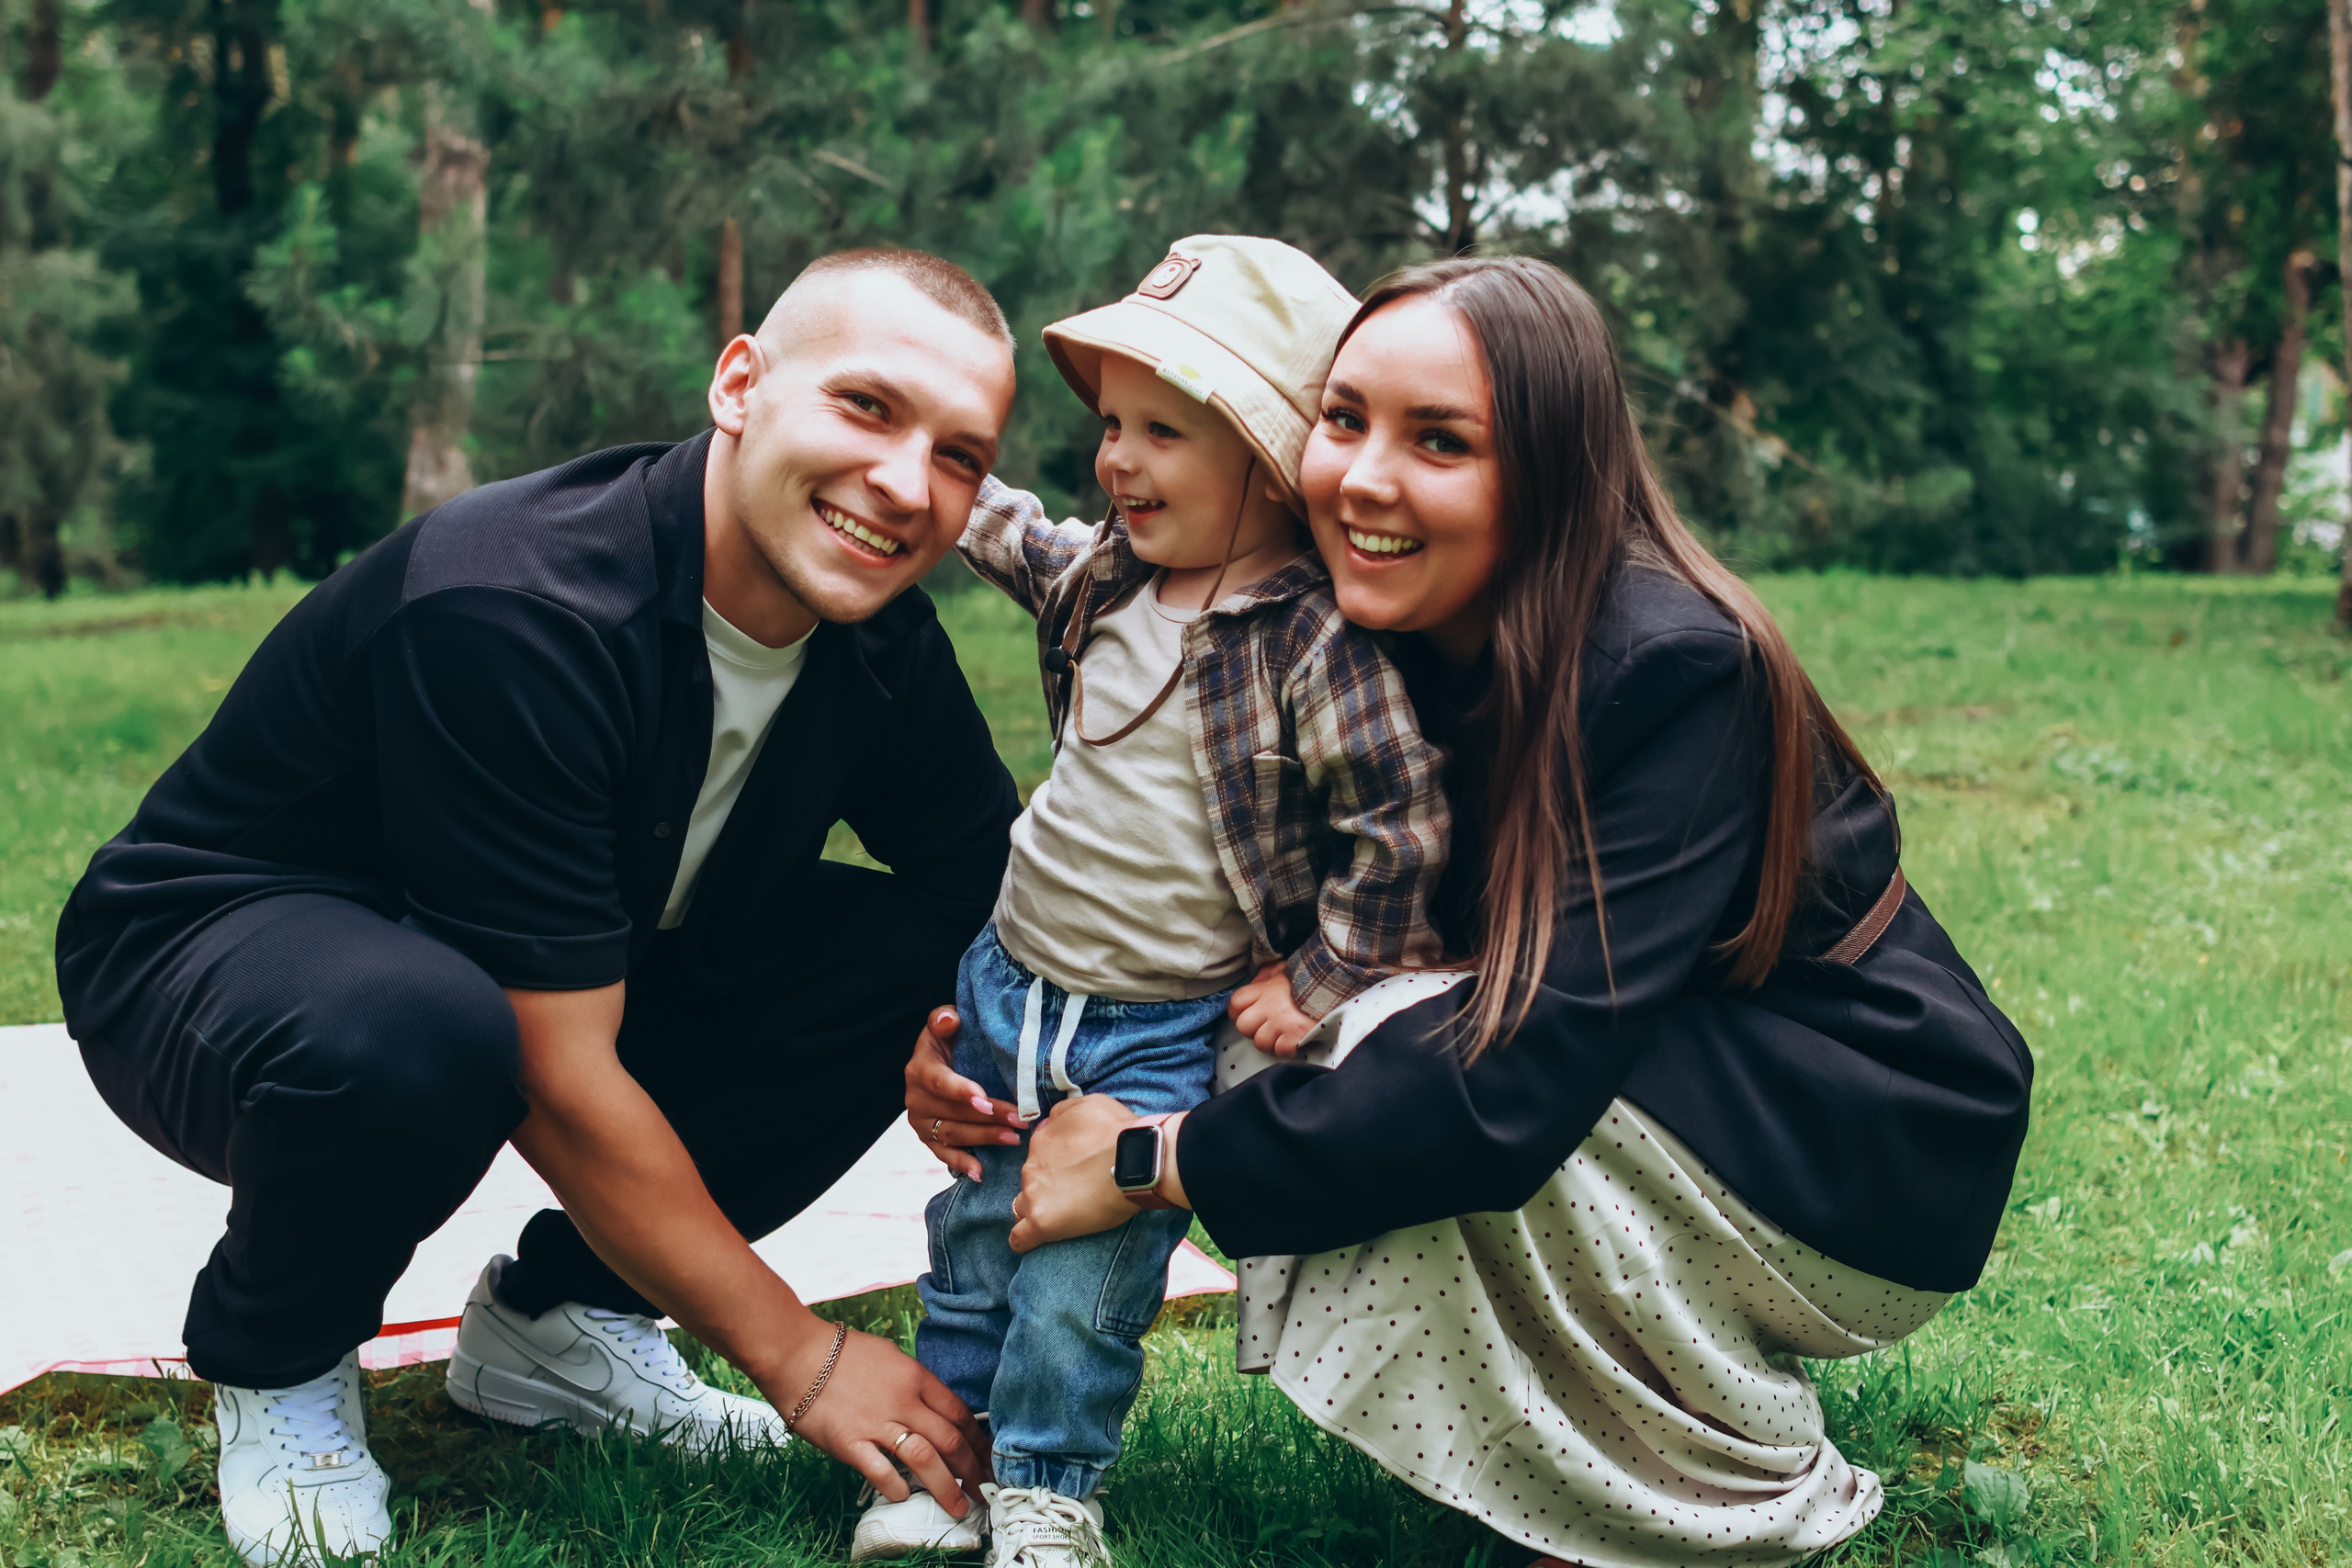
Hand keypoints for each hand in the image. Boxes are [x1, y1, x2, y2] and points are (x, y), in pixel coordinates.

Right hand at [780, 1323, 988, 1515]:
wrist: (797, 1355)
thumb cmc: (842, 1354)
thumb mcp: (890, 1357)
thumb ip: (913, 1383)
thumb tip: (932, 1407)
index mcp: (915, 1378)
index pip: (959, 1413)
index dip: (978, 1440)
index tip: (986, 1458)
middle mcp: (903, 1401)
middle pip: (949, 1440)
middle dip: (971, 1469)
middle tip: (981, 1489)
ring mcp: (877, 1423)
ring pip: (924, 1459)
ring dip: (946, 1487)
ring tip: (958, 1507)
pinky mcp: (850, 1442)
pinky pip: (880, 1471)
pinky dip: (896, 1487)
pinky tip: (904, 1497)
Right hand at [904, 1006, 1022, 1180]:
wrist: (938, 1060)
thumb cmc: (949, 1040)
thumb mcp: (944, 1023)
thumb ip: (944, 1019)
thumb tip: (949, 1020)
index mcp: (920, 1069)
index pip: (940, 1082)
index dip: (961, 1091)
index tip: (985, 1099)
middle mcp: (915, 1098)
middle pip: (953, 1112)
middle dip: (988, 1118)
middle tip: (1019, 1120)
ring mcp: (921, 1121)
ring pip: (952, 1134)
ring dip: (984, 1138)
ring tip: (1013, 1139)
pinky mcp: (928, 1138)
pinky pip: (943, 1154)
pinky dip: (961, 1164)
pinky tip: (980, 1172)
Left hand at [1010, 1094, 1171, 1252]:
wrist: (1134, 1160)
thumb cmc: (1118, 1131)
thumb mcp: (1087, 1105)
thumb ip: (1062, 1114)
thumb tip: (1049, 1123)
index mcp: (1042, 1141)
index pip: (1038, 1156)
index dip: (1055, 1164)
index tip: (1073, 1170)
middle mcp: (1031, 1166)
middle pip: (1031, 1181)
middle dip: (1046, 1186)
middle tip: (1075, 1191)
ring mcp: (1034, 1195)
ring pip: (1024, 1206)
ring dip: (1038, 1209)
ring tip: (1062, 1216)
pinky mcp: (1041, 1222)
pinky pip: (1020, 1237)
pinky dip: (1023, 1241)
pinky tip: (1030, 1243)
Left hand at [1228, 961, 1318, 1057]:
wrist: (1335, 987)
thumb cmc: (1308, 978)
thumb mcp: (1283, 969)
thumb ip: (1266, 975)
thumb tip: (1256, 981)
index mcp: (1264, 990)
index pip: (1235, 1003)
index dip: (1238, 1010)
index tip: (1248, 1012)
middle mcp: (1269, 1007)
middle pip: (1243, 1026)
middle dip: (1253, 1028)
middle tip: (1267, 1024)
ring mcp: (1281, 1024)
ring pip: (1260, 1042)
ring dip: (1270, 1040)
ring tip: (1283, 1032)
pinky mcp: (1296, 1038)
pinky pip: (1281, 1051)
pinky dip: (1287, 1048)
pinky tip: (1294, 1040)